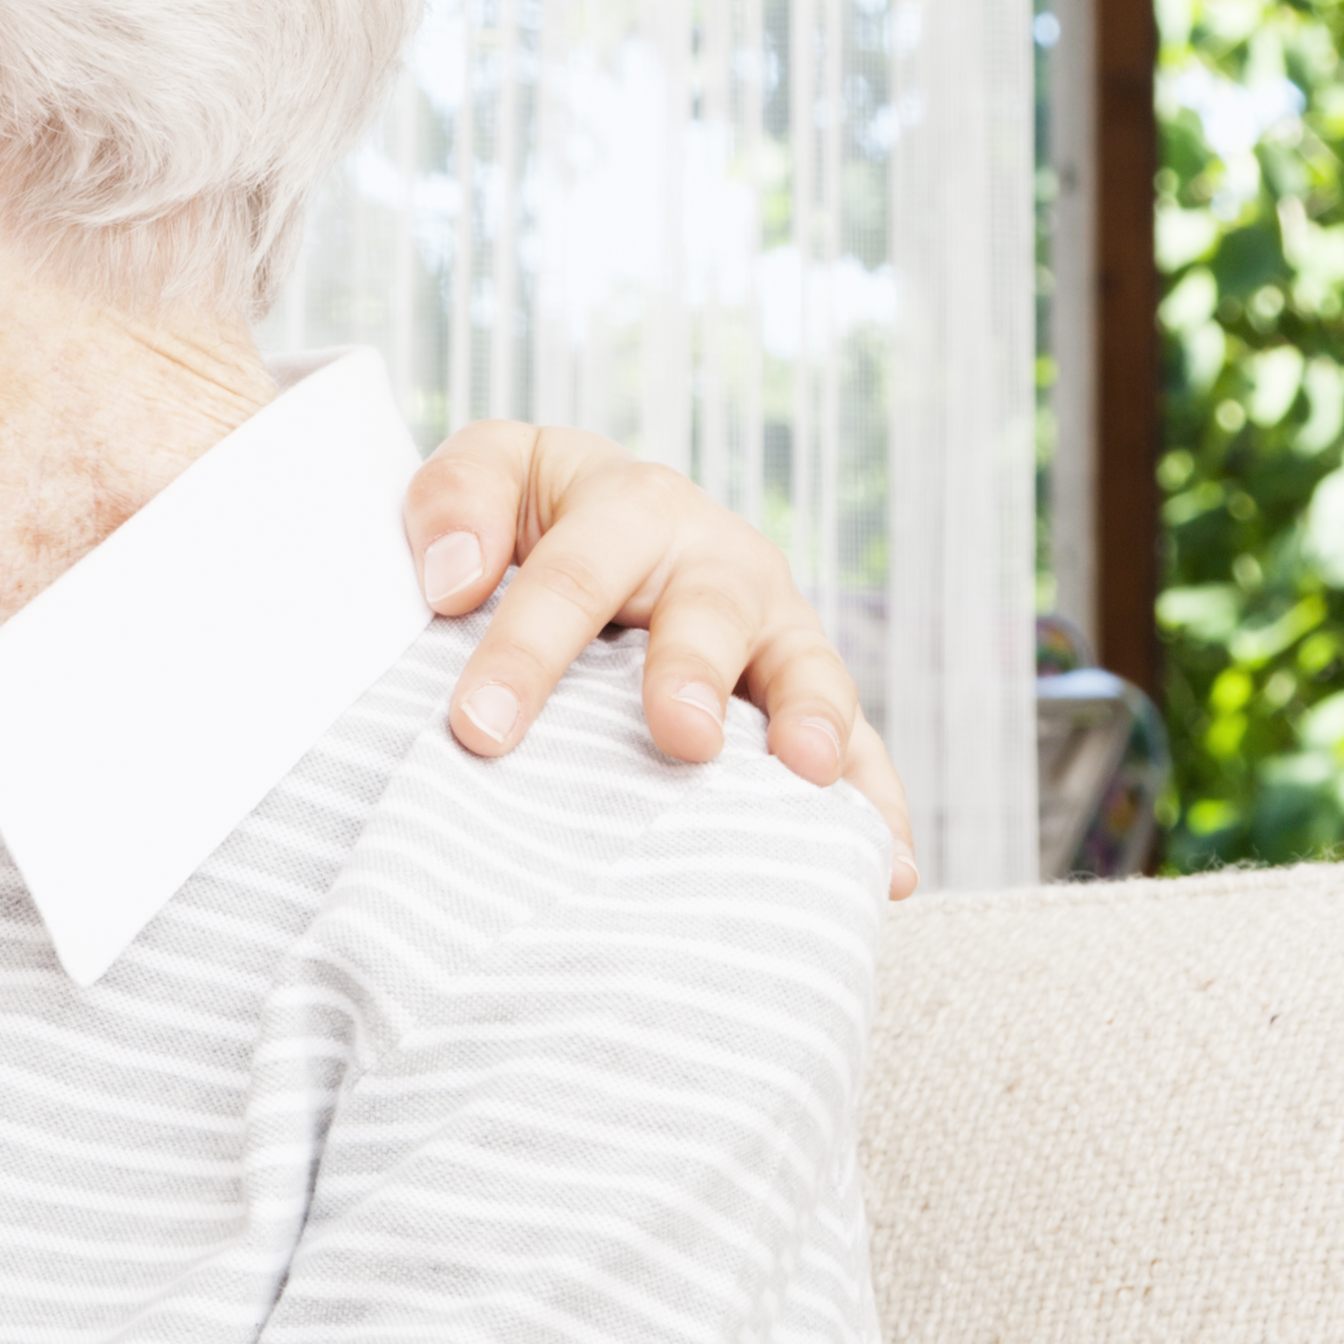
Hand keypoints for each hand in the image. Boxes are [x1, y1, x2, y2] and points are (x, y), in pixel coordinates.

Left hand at [402, 422, 919, 897]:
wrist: (600, 524)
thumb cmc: (530, 514)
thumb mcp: (488, 473)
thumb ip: (456, 498)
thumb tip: (456, 577)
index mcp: (633, 507)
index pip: (573, 577)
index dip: (527, 650)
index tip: (480, 727)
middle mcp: (717, 563)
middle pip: (711, 614)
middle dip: (695, 675)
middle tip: (681, 739)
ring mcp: (773, 630)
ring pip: (808, 672)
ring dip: (814, 725)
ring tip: (806, 777)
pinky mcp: (803, 693)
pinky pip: (858, 746)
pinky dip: (874, 801)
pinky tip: (887, 869)